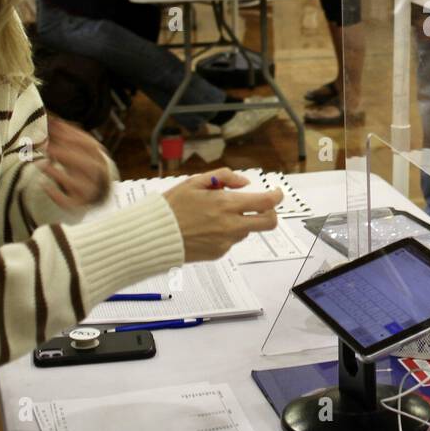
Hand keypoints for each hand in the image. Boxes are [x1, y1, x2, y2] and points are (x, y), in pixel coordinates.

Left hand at [39, 116, 112, 209]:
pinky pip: (69, 202)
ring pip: (79, 184)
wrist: (95, 194)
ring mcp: (89, 190)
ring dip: (60, 174)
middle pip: (88, 165)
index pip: (90, 145)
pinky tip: (43, 185)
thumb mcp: (78, 150)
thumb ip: (66, 137)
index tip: (54, 129)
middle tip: (48, 147)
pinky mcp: (78, 204)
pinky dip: (56, 195)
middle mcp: (98, 175)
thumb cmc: (82, 167)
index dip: (73, 136)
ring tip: (43, 165)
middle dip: (67, 155)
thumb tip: (51, 118)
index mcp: (99, 158)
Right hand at [163, 169, 282, 263]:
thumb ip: (224, 177)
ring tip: (216, 216)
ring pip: (247, 230)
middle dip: (270, 213)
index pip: (266, 202)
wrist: (152, 236)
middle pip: (268, 223)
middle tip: (262, 207)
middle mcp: (230, 225)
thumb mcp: (194, 182)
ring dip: (241, 221)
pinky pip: (231, 241)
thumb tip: (245, 183)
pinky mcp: (218, 253)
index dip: (277, 197)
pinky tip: (206, 228)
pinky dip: (226, 233)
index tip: (276, 193)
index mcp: (225, 204)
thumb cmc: (172, 206)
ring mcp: (225, 241)